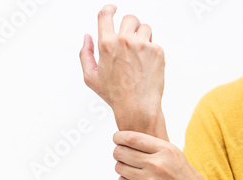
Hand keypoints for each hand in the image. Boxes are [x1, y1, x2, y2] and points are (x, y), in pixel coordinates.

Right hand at [79, 4, 165, 131]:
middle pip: (130, 18)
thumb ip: (85, 54)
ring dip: (143, 37)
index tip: (113, 9)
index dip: (110, 9)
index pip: (106, 15)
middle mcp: (125, 41)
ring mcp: (143, 45)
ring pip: (145, 28)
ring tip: (139, 54)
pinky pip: (155, 43)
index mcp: (107, 44)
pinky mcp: (157, 52)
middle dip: (130, 26)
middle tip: (131, 39)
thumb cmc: (115, 95)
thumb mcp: (91, 77)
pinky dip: (152, 50)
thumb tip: (87, 37)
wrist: (137, 106)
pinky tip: (147, 65)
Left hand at [112, 131, 216, 179]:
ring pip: (120, 167)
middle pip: (121, 152)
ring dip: (121, 167)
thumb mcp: (176, 156)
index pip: (131, 138)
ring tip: (129, 168)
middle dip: (118, 152)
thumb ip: (155, 148)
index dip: (119, 137)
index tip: (117, 138)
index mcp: (166, 150)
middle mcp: (157, 163)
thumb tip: (130, 140)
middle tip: (122, 154)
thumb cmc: (188, 178)